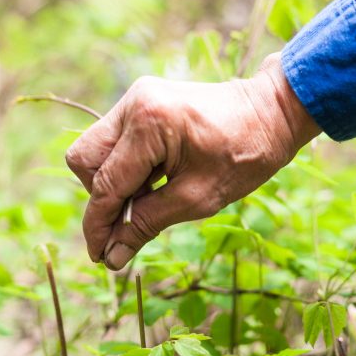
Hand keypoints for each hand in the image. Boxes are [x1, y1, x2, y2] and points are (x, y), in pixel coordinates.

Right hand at [65, 53, 320, 269]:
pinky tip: (152, 180)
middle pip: (84, 160)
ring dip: (111, 182)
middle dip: (100, 196)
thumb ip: (147, 224)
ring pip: (94, 149)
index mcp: (149, 124)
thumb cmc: (245, 154)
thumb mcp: (198, 198)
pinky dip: (124, 167)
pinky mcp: (140, 102)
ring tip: (148, 198)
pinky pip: (113, 141)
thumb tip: (111, 256)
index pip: (105, 184)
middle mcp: (133, 103)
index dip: (97, 225)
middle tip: (129, 220)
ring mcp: (134, 99)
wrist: (271, 112)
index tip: (99, 255)